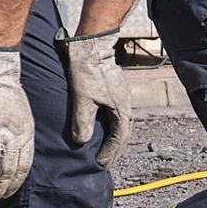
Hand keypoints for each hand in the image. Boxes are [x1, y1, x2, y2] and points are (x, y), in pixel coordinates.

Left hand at [61, 27, 134, 166]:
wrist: (91, 44)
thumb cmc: (87, 70)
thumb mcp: (82, 99)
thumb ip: (82, 122)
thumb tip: (82, 142)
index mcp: (120, 108)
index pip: (119, 138)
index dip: (110, 152)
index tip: (100, 163)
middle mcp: (125, 104)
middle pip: (123, 132)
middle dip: (115, 149)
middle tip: (104, 162)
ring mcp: (121, 96)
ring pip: (120, 123)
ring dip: (114, 138)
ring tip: (104, 148)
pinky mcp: (114, 89)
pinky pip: (116, 114)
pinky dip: (110, 126)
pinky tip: (101, 127)